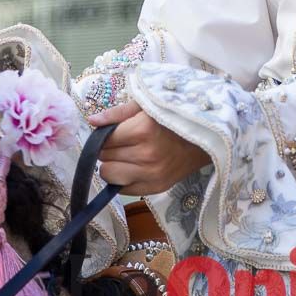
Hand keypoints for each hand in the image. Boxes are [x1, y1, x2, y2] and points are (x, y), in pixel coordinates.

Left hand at [87, 99, 210, 194]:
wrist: (205, 140)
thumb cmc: (173, 118)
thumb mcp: (147, 106)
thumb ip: (117, 113)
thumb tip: (91, 120)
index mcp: (143, 129)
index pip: (104, 140)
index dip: (105, 135)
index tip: (115, 132)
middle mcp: (146, 155)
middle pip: (104, 157)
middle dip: (109, 150)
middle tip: (124, 142)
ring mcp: (151, 175)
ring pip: (109, 175)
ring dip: (113, 165)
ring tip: (127, 156)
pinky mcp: (155, 189)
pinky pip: (123, 189)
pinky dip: (124, 178)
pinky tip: (136, 167)